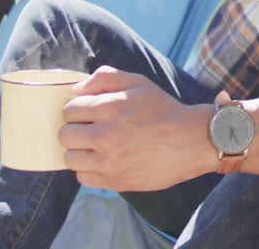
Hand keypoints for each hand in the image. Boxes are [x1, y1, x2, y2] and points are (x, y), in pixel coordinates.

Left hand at [60, 66, 213, 191]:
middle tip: (92, 129)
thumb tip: (74, 90)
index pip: (69, 110)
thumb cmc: (164, 110)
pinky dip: (89, 169)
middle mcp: (105, 135)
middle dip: (75, 129)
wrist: (193, 141)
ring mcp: (108, 161)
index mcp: (110, 108)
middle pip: (65, 134)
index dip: (78, 110)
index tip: (89, 113)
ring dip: (80, 151)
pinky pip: (83, 177)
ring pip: (70, 158)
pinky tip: (105, 161)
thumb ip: (105, 78)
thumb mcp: (139, 83)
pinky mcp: (114, 181)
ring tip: (97, 147)